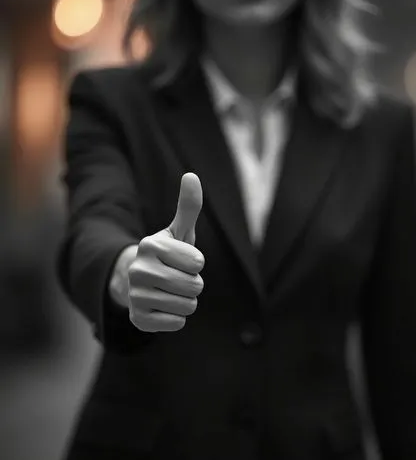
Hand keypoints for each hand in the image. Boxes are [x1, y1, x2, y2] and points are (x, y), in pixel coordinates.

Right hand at [128, 173, 203, 331]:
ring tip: (172, 291)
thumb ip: (188, 206)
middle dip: (194, 283)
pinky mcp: (138, 319)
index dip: (196, 263)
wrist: (139, 281)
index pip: (198, 262)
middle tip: (178, 277)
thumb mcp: (179, 230)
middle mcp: (138, 270)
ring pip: (188, 306)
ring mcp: (135, 296)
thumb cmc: (168, 254)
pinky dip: (177, 317)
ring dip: (187, 300)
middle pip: (194, 286)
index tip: (183, 260)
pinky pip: (176, 323)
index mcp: (150, 245)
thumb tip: (192, 175)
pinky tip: (164, 306)